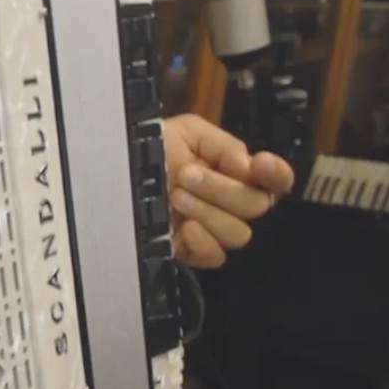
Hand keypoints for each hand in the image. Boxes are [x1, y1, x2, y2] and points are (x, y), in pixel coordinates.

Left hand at [162, 114, 294, 268]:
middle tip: (185, 176)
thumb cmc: (152, 149)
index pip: (277, 179)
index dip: (277, 174)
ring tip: (175, 197)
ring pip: (238, 233)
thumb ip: (224, 146)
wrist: (112, 172)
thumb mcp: (187, 132)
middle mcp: (232, 203)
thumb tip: (247, 168)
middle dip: (221, 189)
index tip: (259, 165)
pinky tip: (183, 227)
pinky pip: (215, 256)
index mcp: (236, 172)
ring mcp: (213, 229)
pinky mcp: (192, 251)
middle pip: (256, 206)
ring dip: (207, 212)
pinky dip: (202, 242)